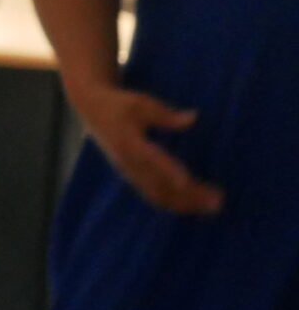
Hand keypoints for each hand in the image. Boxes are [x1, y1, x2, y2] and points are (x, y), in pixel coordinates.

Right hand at [69, 81, 220, 215]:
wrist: (92, 109)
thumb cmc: (120, 103)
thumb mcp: (142, 103)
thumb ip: (166, 114)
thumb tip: (192, 118)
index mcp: (128, 142)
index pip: (150, 159)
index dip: (168, 170)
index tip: (186, 180)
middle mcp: (128, 162)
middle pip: (158, 185)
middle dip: (188, 195)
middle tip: (218, 200)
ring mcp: (129, 172)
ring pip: (157, 195)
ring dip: (185, 203)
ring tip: (213, 207)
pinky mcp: (132, 176)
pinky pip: (153, 195)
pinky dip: (174, 203)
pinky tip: (195, 205)